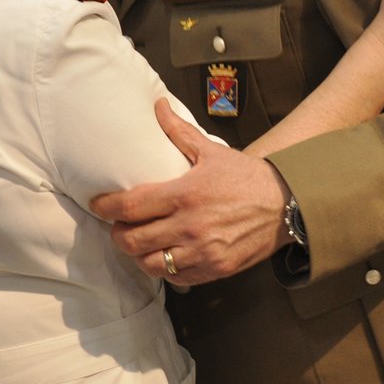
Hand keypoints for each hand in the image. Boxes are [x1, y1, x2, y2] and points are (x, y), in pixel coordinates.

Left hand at [91, 99, 290, 285]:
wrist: (285, 206)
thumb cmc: (246, 177)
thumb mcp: (212, 151)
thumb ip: (179, 133)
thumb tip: (158, 106)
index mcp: (186, 194)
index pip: (131, 206)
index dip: (107, 207)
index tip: (98, 204)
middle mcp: (190, 226)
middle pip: (133, 240)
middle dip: (118, 234)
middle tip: (118, 225)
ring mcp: (202, 252)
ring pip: (150, 264)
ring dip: (138, 254)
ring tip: (138, 243)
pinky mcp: (213, 269)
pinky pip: (175, 277)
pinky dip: (164, 268)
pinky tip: (163, 255)